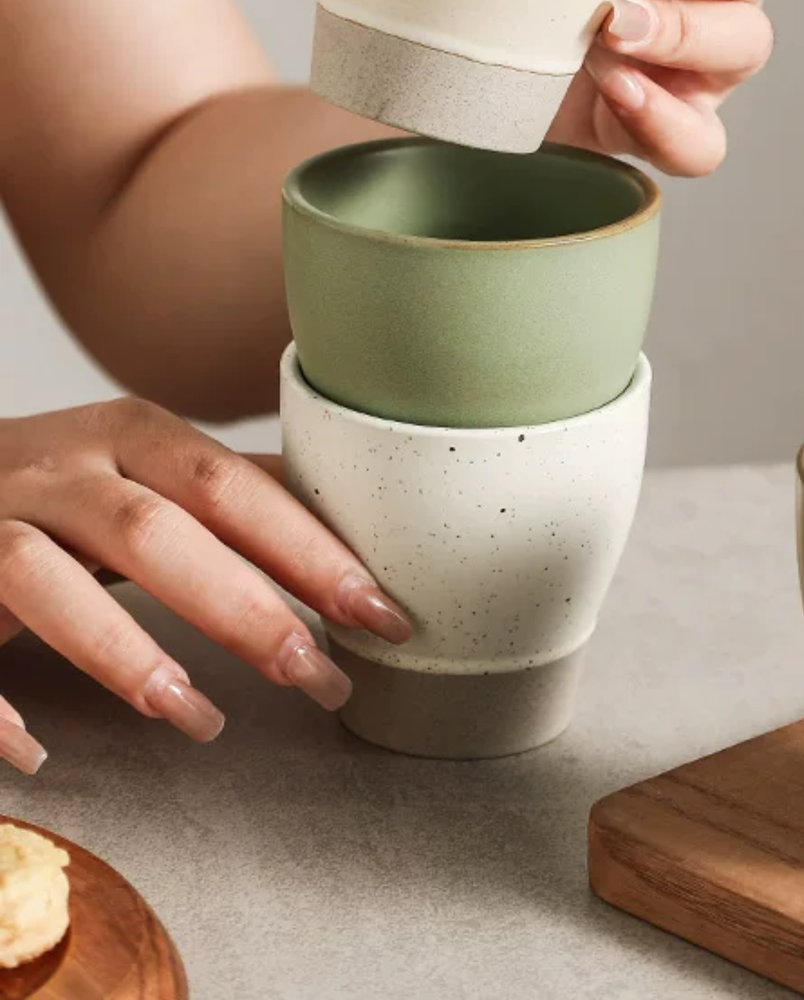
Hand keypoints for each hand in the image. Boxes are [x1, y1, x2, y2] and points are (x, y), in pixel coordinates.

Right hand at [0, 399, 411, 774]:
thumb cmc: (69, 480)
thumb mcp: (150, 464)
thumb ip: (238, 493)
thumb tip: (358, 521)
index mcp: (134, 435)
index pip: (234, 489)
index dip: (310, 550)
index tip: (380, 613)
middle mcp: (60, 469)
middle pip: (156, 533)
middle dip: (244, 611)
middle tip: (315, 678)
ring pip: (47, 579)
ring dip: (126, 654)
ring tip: (199, 718)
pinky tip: (39, 752)